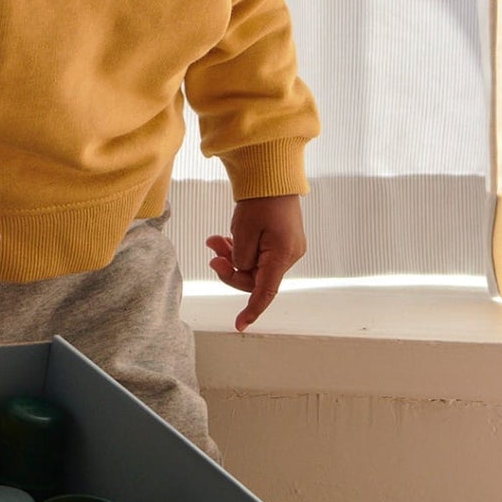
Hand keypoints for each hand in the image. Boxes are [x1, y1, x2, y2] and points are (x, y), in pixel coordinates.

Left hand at [206, 194, 305, 331]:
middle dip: (230, 268)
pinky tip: (224, 239)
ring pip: (253, 265)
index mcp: (282, 255)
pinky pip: (258, 255)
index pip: (266, 291)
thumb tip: (240, 268)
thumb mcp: (243, 231)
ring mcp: (286, 249)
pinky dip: (240, 249)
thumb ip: (239, 257)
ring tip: (214, 240)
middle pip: (254, 278)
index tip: (240, 325)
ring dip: (232, 256)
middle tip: (212, 252)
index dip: (252, 310)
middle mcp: (289, 255)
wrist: (272, 176)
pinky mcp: (280, 242)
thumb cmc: (260, 200)